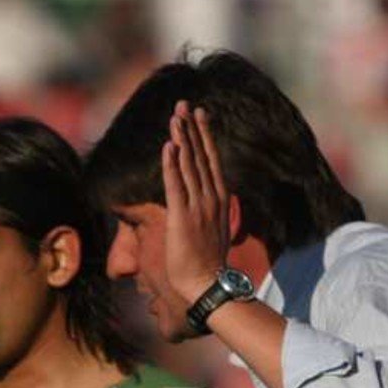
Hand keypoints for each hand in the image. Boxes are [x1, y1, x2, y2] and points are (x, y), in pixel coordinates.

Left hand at [161, 101, 232, 310]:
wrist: (207, 283)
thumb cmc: (206, 262)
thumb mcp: (211, 228)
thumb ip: (207, 209)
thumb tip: (202, 201)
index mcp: (218, 198)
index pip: (211, 160)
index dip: (204, 135)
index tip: (199, 114)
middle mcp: (210, 197)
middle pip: (200, 155)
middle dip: (192, 128)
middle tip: (185, 104)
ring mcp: (198, 206)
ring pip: (189, 164)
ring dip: (182, 138)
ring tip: (176, 116)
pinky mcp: (182, 217)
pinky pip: (176, 185)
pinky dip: (172, 164)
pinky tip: (169, 145)